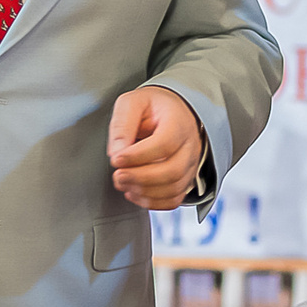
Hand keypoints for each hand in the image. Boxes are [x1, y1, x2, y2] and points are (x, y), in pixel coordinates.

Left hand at [107, 85, 205, 208]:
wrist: (173, 112)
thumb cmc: (151, 108)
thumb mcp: (132, 103)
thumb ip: (122, 124)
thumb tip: (116, 153)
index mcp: (178, 122)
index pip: (165, 144)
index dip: (138, 156)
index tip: (116, 159)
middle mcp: (190, 145)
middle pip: (172, 171)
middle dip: (140, 178)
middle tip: (118, 175)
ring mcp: (190, 165)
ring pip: (174, 188)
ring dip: (144, 192)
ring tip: (123, 183)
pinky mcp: (185, 179)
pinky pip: (174, 200)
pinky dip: (152, 203)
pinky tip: (134, 192)